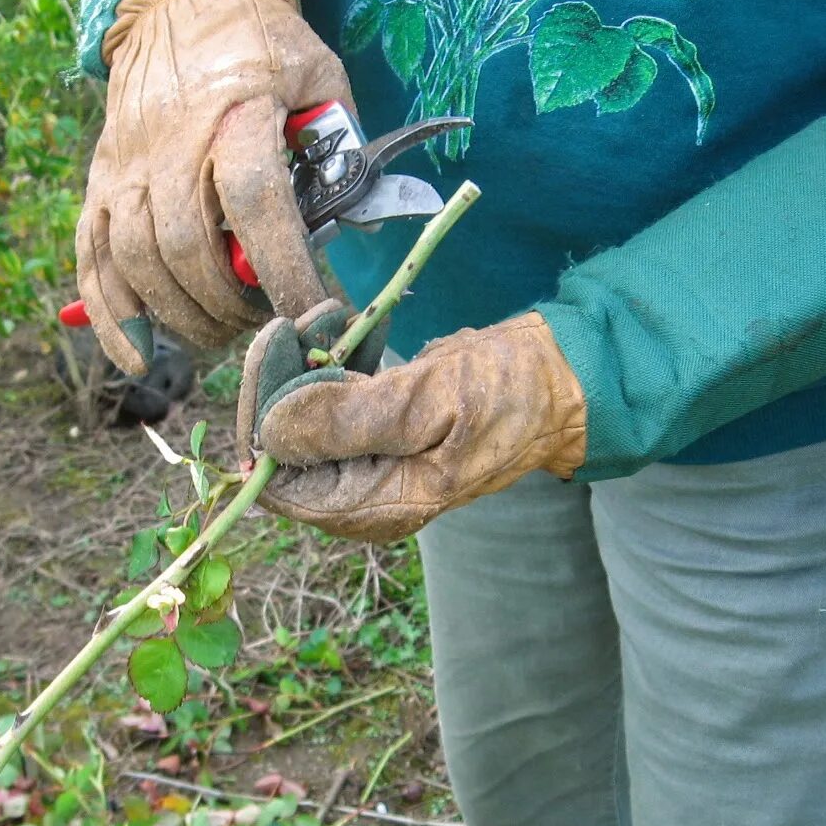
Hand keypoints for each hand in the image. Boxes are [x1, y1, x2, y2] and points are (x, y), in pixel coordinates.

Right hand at [76, 0, 353, 374]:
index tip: (312, 312)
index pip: (253, 201)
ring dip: (184, 316)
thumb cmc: (261, 47)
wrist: (179, 4)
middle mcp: (167, 143)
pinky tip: (139, 355)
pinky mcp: (96, 185)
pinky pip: (91, 263)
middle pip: (188, 248)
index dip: (282, 268)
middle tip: (265, 324)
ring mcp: (123, 168)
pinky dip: (110, 319)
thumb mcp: (319, 76)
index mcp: (234, 111)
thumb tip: (361, 226)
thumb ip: (341, 147)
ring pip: (138, 263)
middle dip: (232, 306)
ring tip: (223, 331)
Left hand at [237, 304, 588, 542]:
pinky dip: (327, 364)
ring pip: (300, 421)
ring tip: (328, 318)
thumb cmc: (507, 393)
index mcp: (376, 507)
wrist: (558, 381)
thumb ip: (346, 422)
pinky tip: (345, 327)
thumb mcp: (428, 402)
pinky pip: (328, 405)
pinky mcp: (376, 435)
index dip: (266, 417)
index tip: (277, 349)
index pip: (279, 484)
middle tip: (300, 325)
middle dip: (282, 383)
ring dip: (302, 365)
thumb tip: (271, 434)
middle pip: (283, 452)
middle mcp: (363, 497)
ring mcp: (368, 467)